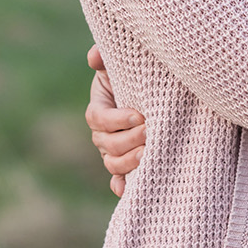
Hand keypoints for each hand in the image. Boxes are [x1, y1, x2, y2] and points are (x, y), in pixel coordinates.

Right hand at [85, 45, 145, 196]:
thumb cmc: (136, 75)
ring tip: (149, 154)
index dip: (116, 119)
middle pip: (107, 144)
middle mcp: (103, 134)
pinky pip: (118, 179)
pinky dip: (121, 186)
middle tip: (150, 132)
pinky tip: (129, 189)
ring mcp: (113, 151)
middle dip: (129, 140)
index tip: (138, 115)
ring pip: (113, 163)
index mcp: (98, 109)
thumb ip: (106, 57)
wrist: (152, 93)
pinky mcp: (126, 163)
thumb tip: (94, 57)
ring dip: (129, 162)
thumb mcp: (121, 63)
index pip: (98, 119)